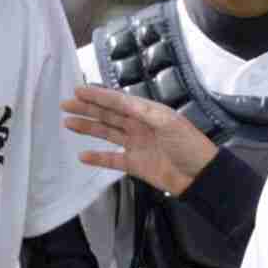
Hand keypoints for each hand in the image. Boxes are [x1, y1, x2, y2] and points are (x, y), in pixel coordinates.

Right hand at [62, 84, 217, 196]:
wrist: (201, 176)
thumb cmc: (189, 145)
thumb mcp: (168, 123)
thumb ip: (143, 112)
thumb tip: (121, 101)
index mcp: (147, 112)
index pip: (118, 101)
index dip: (98, 95)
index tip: (79, 90)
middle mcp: (139, 125)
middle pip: (108, 114)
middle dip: (87, 108)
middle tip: (66, 104)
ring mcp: (135, 145)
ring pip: (106, 133)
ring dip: (88, 127)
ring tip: (68, 123)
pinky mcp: (135, 164)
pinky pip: (112, 159)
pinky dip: (97, 158)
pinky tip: (82, 155)